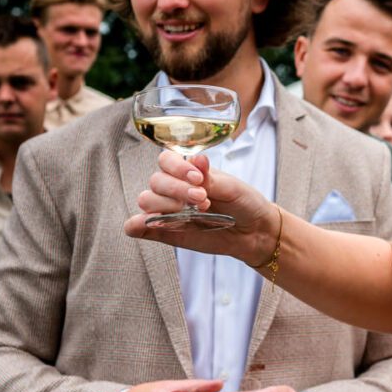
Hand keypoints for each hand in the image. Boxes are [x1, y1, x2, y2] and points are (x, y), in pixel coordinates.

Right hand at [123, 151, 279, 266]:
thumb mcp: (231, 188)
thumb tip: (197, 160)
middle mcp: (174, 189)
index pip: (166, 160)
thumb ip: (210, 178)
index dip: (177, 167)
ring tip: (193, 212)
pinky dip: (136, 224)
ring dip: (165, 205)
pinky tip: (143, 224)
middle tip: (203, 199)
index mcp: (187, 172)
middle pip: (156, 181)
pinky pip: (139, 227)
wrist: (255, 231)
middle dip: (178, 189)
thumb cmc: (244, 203)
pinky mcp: (166, 232)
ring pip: (147, 200)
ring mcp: (168, 210)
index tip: (198, 178)